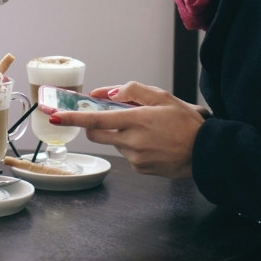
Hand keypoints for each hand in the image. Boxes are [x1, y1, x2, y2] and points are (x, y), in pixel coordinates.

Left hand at [50, 81, 205, 178]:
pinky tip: (152, 143)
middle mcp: (132, 141)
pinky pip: (126, 154)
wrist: (207, 152)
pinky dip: (132, 146)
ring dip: (120, 134)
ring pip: (113, 142)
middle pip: (96, 134)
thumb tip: (104, 94)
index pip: (95, 120)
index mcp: (136, 120)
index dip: (72, 117)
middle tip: (110, 116)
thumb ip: (131, 91)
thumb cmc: (186, 122)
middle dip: (94, 125)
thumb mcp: (162, 97)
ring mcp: (135, 158)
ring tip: (146, 129)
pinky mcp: (140, 169)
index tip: (54, 115)